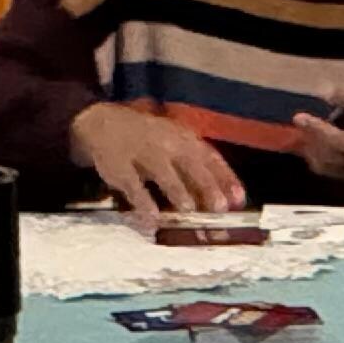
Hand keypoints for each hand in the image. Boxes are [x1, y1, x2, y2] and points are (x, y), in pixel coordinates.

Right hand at [71, 102, 246, 215]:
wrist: (104, 123)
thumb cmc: (151, 141)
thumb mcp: (177, 146)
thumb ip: (201, 171)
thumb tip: (232, 199)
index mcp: (184, 139)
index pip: (210, 158)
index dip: (226, 178)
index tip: (239, 199)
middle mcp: (167, 143)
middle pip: (191, 164)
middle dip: (206, 185)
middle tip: (219, 207)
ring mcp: (142, 153)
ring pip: (162, 172)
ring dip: (177, 190)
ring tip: (189, 209)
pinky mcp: (119, 166)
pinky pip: (132, 185)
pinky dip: (142, 201)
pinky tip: (152, 218)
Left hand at [290, 95, 343, 193]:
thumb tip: (326, 91)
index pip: (331, 139)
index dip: (313, 128)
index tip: (299, 117)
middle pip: (322, 156)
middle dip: (308, 141)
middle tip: (302, 124)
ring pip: (325, 167)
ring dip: (312, 152)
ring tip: (309, 136)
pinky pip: (333, 173)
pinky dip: (323, 160)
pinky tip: (324, 149)